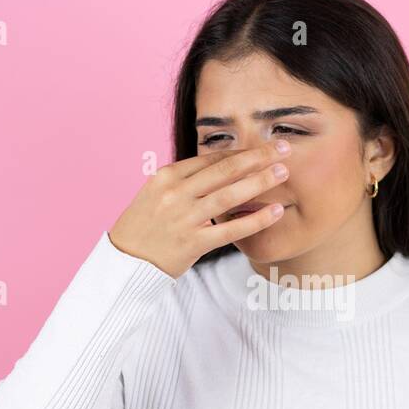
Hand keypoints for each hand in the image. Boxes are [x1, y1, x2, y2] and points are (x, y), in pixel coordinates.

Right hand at [108, 139, 292, 278]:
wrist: (125, 262)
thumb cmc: (144, 227)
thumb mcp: (156, 194)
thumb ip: (184, 181)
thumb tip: (217, 166)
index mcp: (166, 177)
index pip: (210, 159)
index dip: (240, 151)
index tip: (263, 145)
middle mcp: (175, 194)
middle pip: (224, 170)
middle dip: (257, 157)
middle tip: (284, 148)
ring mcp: (184, 218)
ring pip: (230, 195)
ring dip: (260, 182)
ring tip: (283, 172)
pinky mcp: (193, 243)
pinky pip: (231, 229)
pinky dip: (256, 219)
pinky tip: (275, 211)